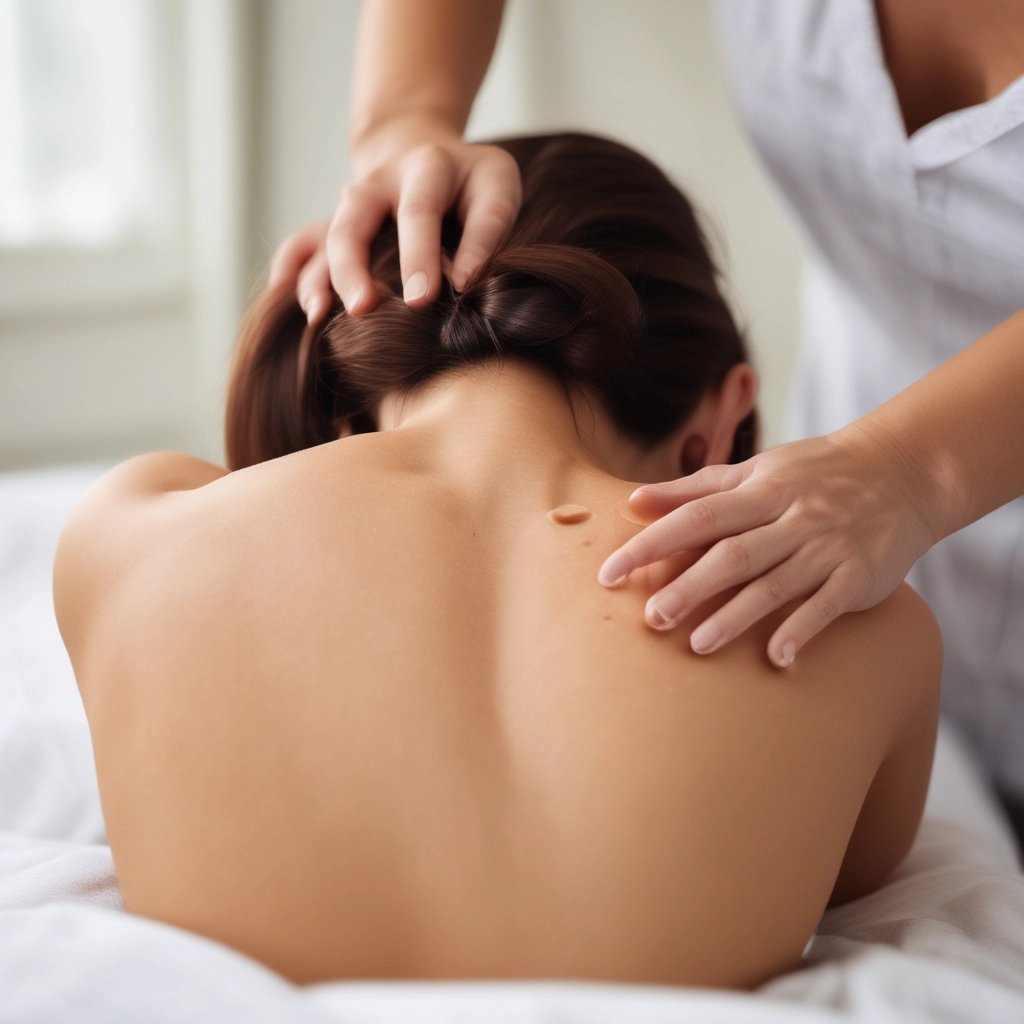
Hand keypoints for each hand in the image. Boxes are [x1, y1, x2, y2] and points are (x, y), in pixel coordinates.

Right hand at [268, 118, 521, 323]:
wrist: (422, 153)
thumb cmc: (471, 185)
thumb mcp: (496, 188)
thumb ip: (486, 232)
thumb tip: (464, 284)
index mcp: (426, 168)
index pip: (419, 213)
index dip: (419, 257)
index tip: (421, 300)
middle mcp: (378, 185)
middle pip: (354, 223)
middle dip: (355, 268)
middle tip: (363, 309)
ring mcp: (350, 207)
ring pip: (325, 240)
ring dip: (319, 279)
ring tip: (318, 317)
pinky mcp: (333, 228)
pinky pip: (301, 247)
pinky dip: (290, 273)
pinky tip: (285, 303)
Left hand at [597, 424, 939, 666]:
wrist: (902, 472)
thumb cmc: (814, 475)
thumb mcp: (756, 470)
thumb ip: (695, 489)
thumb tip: (633, 502)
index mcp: (760, 490)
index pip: (695, 517)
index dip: (651, 543)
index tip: (610, 573)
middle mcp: (790, 518)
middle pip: (732, 554)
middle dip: (689, 587)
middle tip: (651, 619)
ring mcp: (826, 547)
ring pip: (775, 584)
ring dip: (736, 616)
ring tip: (699, 646)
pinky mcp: (857, 576)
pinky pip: (826, 606)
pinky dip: (802, 630)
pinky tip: (777, 659)